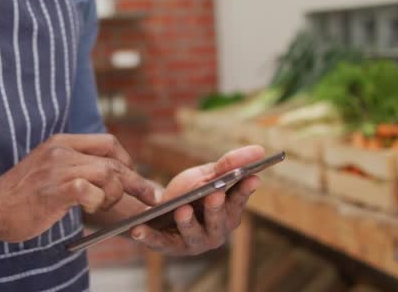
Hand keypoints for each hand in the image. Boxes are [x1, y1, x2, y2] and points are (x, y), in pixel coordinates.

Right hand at [0, 134, 158, 242]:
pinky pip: (90, 190)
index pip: (108, 142)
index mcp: (61, 142)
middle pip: (113, 160)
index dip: (126, 160)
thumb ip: (75, 166)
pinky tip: (87, 207)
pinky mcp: (55, 188)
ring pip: (108, 174)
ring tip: (101, 206)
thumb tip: (109, 176)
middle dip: (136, 181)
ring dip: (114, 194)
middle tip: (153, 198)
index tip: (133, 176)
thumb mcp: (49, 170)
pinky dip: (97, 201)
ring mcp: (57, 168)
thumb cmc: (21, 196)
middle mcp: (61, 150)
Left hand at [131, 145, 264, 255]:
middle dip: (216, 209)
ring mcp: (193, 242)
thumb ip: (229, 164)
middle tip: (214, 195)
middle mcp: (215, 232)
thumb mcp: (207, 174)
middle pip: (218, 222)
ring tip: (182, 209)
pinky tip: (138, 230)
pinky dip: (149, 237)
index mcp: (229, 213)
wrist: (162, 208)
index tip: (252, 177)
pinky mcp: (169, 247)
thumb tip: (260, 150)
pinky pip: (159, 243)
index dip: (244, 190)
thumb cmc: (191, 191)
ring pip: (192, 234)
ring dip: (188, 223)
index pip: (238, 201)